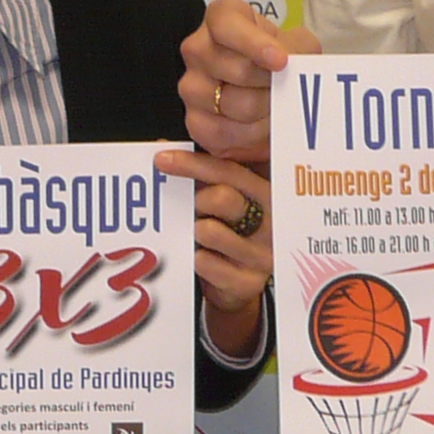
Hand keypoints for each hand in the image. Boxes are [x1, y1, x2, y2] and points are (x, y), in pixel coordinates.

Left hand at [158, 147, 273, 342]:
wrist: (237, 286)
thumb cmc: (229, 235)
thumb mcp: (221, 203)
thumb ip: (201, 176)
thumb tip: (163, 148)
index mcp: (265, 194)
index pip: (229, 171)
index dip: (193, 164)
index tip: (162, 160)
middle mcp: (271, 222)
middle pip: (223, 198)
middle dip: (196, 200)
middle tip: (191, 210)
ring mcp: (263, 254)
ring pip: (209, 231)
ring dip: (193, 233)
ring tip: (199, 238)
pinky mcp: (250, 282)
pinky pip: (205, 263)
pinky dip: (195, 260)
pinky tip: (202, 259)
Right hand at [180, 0, 320, 165]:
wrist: (271, 92)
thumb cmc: (281, 61)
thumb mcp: (298, 45)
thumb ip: (298, 50)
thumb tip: (293, 67)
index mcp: (221, 19)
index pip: (227, 27)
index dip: (254, 44)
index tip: (280, 61)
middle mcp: (197, 49)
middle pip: (238, 70)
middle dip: (271, 84)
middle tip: (286, 87)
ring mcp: (190, 85)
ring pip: (234, 103)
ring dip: (266, 110)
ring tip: (277, 106)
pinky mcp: (193, 121)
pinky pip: (224, 131)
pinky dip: (251, 133)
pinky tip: (262, 124)